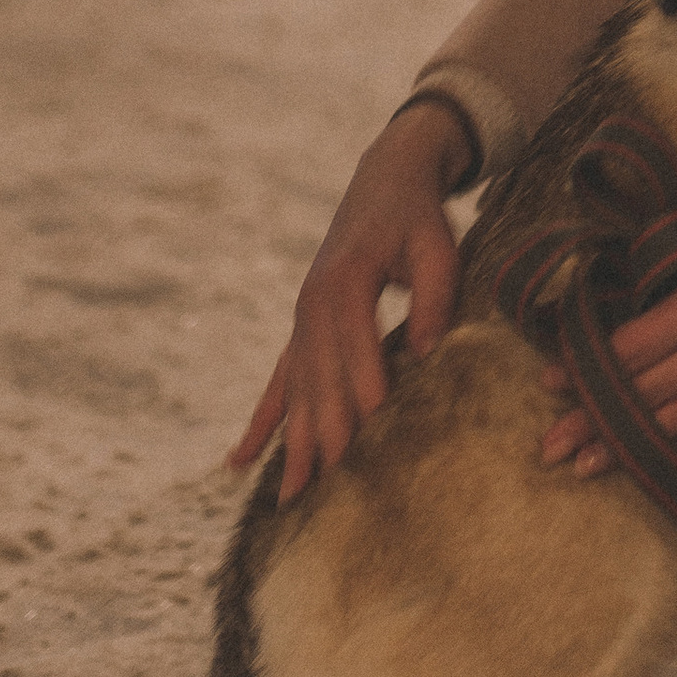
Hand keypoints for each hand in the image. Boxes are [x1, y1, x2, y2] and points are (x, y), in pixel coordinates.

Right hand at [229, 99, 470, 503]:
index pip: (355, 341)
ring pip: (294, 390)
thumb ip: (435, 295)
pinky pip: (277, 383)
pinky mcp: (302, 330)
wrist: (386, 180)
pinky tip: (239, 461)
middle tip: (326, 486)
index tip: (369, 428)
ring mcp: (302, 319)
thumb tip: (429, 352)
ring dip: (291, 442)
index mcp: (346, 279)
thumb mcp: (437, 243)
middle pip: (317, 377)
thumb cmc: (418, 216)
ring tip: (288, 496)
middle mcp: (313, 303)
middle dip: (321, 431)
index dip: (363, 383)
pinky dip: (262, 422)